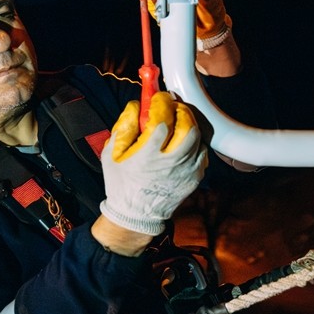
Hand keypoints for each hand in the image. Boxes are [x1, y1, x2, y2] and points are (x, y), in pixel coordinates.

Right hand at [99, 92, 208, 235]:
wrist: (136, 216)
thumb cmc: (121, 183)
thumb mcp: (112, 155)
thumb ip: (124, 127)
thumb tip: (136, 105)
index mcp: (148, 155)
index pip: (162, 119)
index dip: (162, 103)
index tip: (158, 97)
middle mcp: (171, 162)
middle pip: (187, 126)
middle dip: (180, 110)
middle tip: (172, 106)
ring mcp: (186, 171)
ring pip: (197, 137)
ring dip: (189, 124)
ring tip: (179, 121)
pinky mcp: (194, 178)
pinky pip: (202, 152)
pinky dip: (195, 142)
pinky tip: (183, 142)